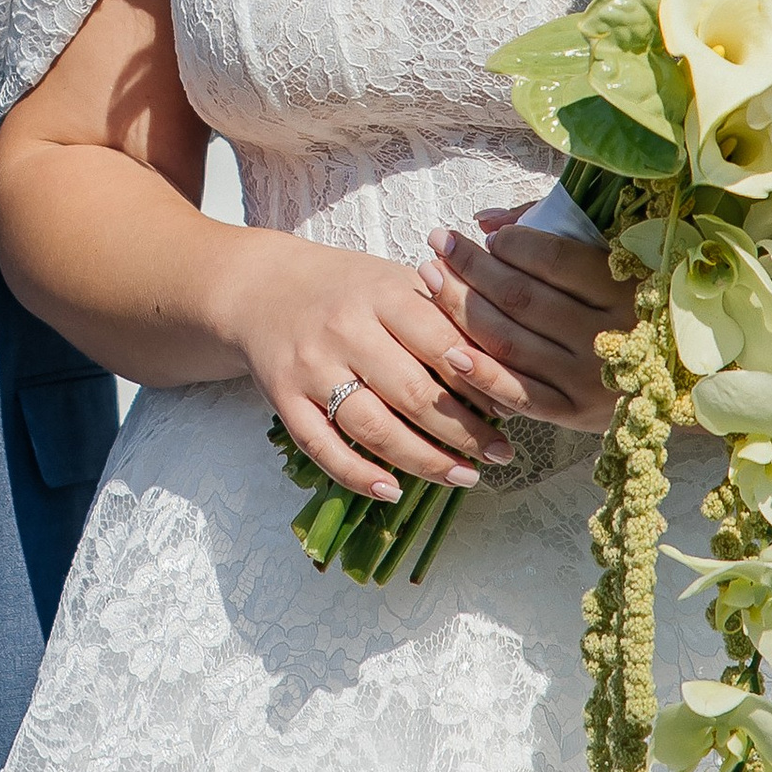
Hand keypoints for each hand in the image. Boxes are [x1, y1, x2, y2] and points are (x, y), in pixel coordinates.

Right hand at [216, 230, 515, 500]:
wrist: (261, 289)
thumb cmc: (344, 289)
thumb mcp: (393, 281)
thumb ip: (443, 312)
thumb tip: (501, 363)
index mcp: (380, 294)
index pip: (441, 343)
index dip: (480, 381)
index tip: (510, 408)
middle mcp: (344, 329)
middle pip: (413, 393)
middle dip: (465, 431)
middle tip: (499, 453)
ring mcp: (311, 367)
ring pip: (374, 428)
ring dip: (425, 461)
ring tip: (465, 477)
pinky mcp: (283, 399)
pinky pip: (322, 448)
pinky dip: (358, 475)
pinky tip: (393, 491)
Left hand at [418, 208, 628, 435]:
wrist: (682, 378)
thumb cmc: (638, 303)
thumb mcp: (615, 260)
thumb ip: (553, 232)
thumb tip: (488, 220)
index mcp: (624, 290)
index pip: (556, 261)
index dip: (513, 244)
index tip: (484, 234)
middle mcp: (608, 336)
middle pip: (523, 299)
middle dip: (471, 268)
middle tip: (436, 243)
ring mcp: (590, 379)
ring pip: (512, 343)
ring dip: (463, 310)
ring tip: (431, 278)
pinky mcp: (575, 414)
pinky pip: (521, 395)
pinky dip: (483, 375)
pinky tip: (450, 352)